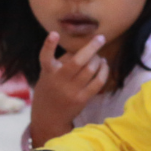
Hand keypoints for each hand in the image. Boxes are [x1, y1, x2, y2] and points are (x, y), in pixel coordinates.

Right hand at [29, 25, 110, 141]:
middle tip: (100, 38)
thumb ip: (63, 60)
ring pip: (91, 70)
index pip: (46, 58)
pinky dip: (104, 71)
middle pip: (78, 62)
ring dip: (98, 59)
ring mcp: (72, 91)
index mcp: (49, 72)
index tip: (55, 33)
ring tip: (99, 55)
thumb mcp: (49, 74)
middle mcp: (60, 81)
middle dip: (92, 47)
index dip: (49, 45)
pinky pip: (98, 82)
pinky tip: (104, 65)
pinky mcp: (82, 99)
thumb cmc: (50, 88)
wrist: (49, 117)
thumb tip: (85, 47)